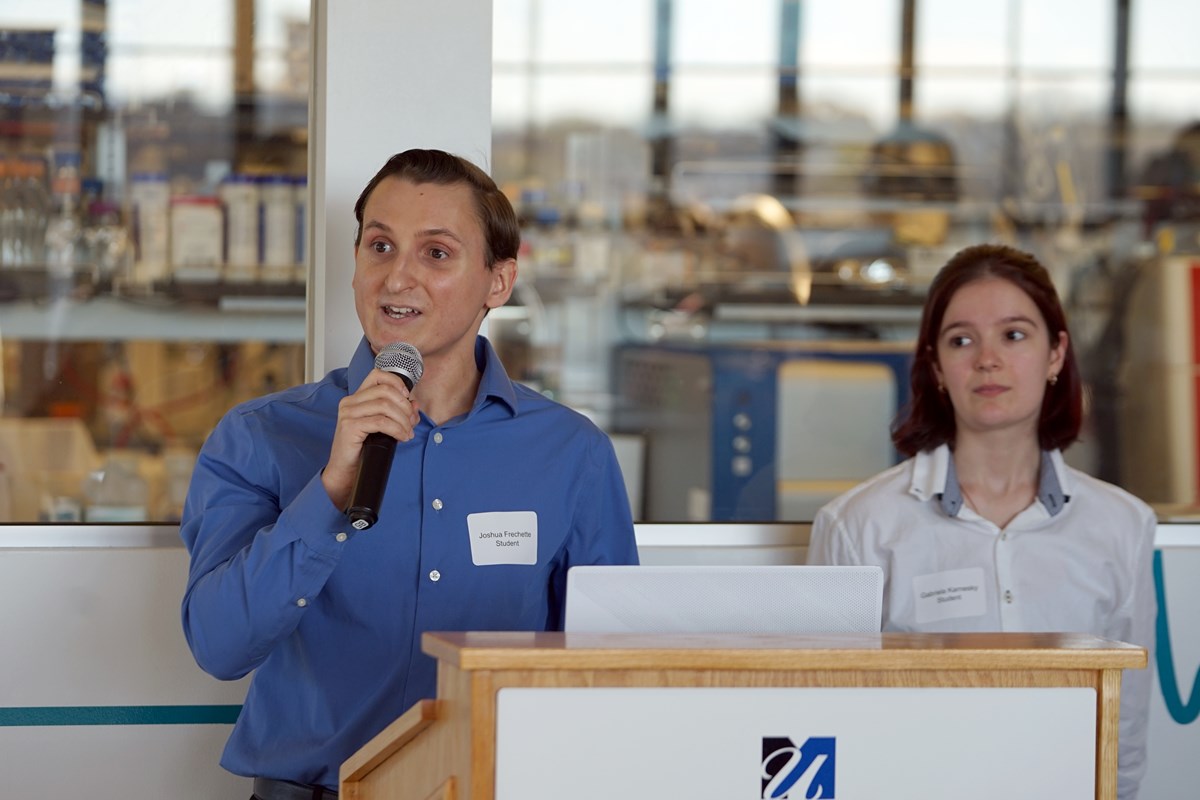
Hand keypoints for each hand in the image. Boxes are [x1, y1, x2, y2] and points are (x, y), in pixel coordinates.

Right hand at [322, 369, 420, 510]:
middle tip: (411, 422)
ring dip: (403, 420)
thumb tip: (414, 403)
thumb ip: (397, 412)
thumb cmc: (363, 449)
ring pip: (385, 406)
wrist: (346, 471)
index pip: (377, 375)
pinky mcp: (350, 427)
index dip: (396, 382)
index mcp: (357, 398)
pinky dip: (397, 429)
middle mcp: (350, 402)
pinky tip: (402, 437)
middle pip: (385, 391)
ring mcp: (348, 413)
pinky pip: (381, 422)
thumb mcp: (383, 427)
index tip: (407, 397)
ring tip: (407, 432)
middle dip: (405, 406)